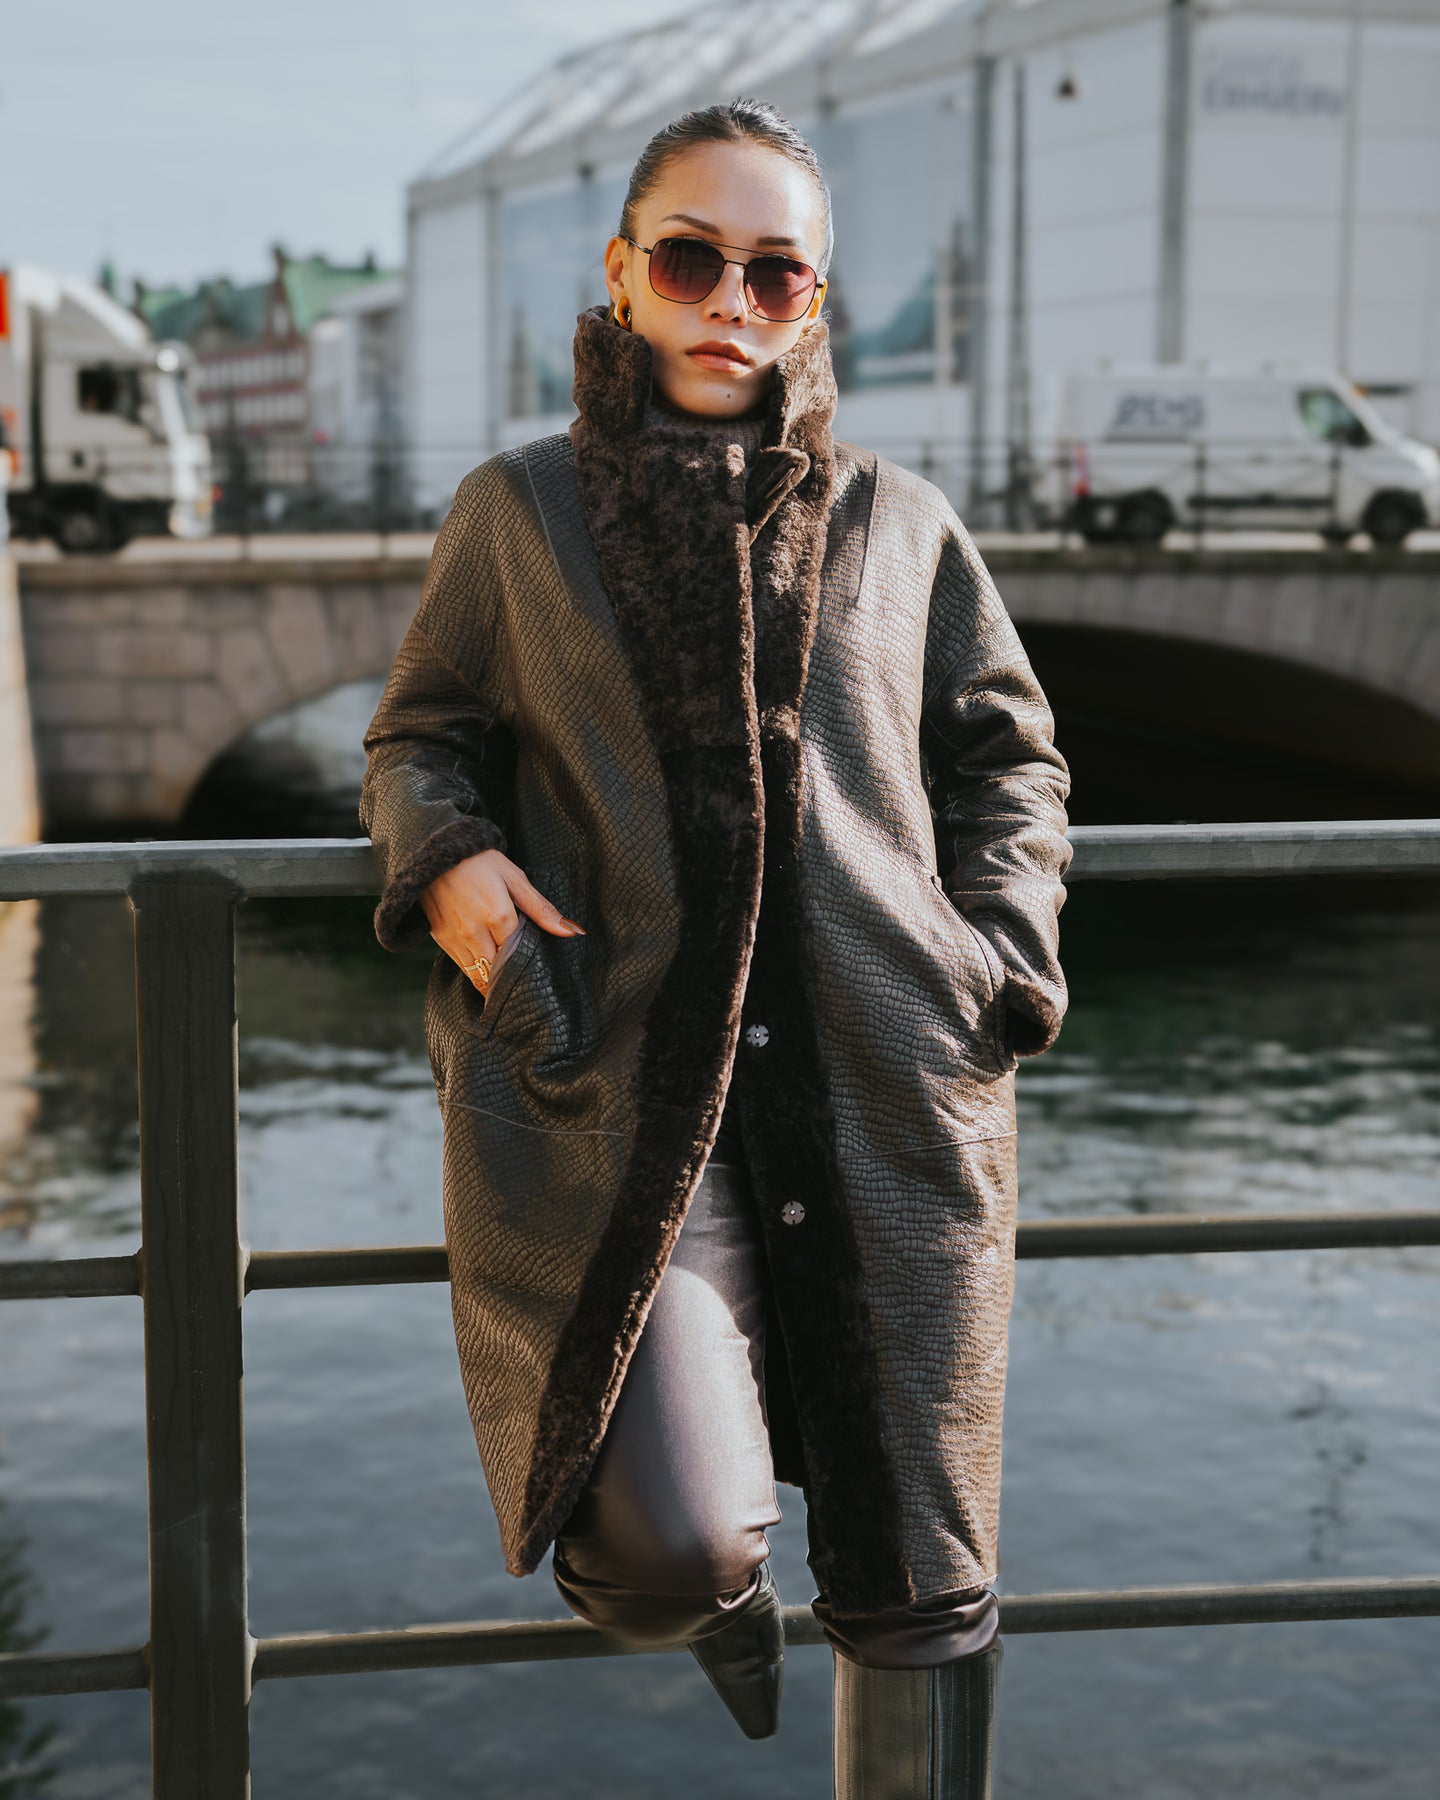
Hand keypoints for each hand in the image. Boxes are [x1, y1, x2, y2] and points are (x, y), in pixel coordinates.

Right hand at [420, 849, 583, 993]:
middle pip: (497, 972)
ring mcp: (455, 938)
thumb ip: (541, 909)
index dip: (527, 965)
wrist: (436, 851)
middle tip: (522, 979)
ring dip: (491, 978)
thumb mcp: (515, 879)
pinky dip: (474, 969)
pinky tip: (484, 962)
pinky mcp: (441, 939)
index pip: (518, 957)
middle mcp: (475, 933)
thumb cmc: (480, 862)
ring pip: (477, 975)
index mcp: (498, 917)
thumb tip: (571, 930)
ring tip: (504, 976)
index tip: (536, 971)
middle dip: (509, 977)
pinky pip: (462, 966)